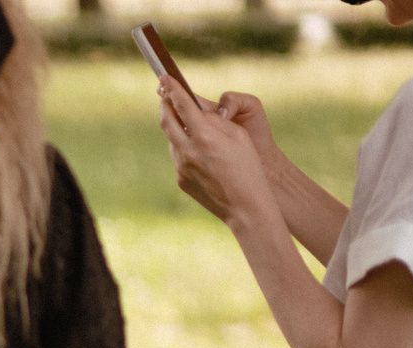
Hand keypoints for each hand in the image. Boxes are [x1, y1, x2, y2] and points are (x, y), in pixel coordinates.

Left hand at [159, 79, 268, 225]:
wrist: (245, 205)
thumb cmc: (248, 165)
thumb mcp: (237, 135)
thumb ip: (214, 121)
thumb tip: (194, 110)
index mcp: (205, 135)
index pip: (182, 104)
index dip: (172, 88)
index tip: (164, 77)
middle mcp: (187, 151)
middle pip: (167, 120)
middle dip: (165, 104)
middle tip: (164, 92)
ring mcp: (181, 167)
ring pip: (172, 139)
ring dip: (175, 127)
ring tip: (181, 118)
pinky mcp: (180, 179)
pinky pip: (178, 157)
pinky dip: (184, 147)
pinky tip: (195, 148)